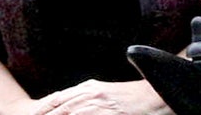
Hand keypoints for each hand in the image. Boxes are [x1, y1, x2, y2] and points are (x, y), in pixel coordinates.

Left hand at [29, 78, 169, 114]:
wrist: (159, 92)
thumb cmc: (137, 98)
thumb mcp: (110, 94)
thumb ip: (93, 98)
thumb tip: (78, 105)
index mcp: (89, 88)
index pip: (57, 100)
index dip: (42, 110)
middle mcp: (90, 93)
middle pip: (57, 108)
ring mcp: (97, 103)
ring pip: (66, 113)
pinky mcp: (106, 110)